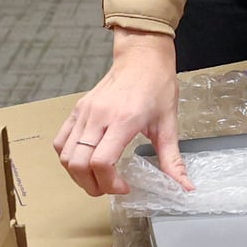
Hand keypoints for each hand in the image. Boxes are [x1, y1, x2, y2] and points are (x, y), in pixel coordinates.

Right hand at [59, 30, 188, 197]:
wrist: (142, 58)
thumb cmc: (157, 86)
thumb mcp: (169, 124)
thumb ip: (172, 160)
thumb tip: (185, 187)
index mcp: (124, 120)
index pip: (101, 162)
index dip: (109, 183)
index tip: (124, 187)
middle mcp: (99, 117)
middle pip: (79, 163)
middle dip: (92, 185)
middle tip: (108, 188)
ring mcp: (84, 112)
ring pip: (66, 155)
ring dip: (77, 175)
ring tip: (96, 179)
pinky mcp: (78, 110)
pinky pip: (61, 140)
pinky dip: (68, 158)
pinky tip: (84, 162)